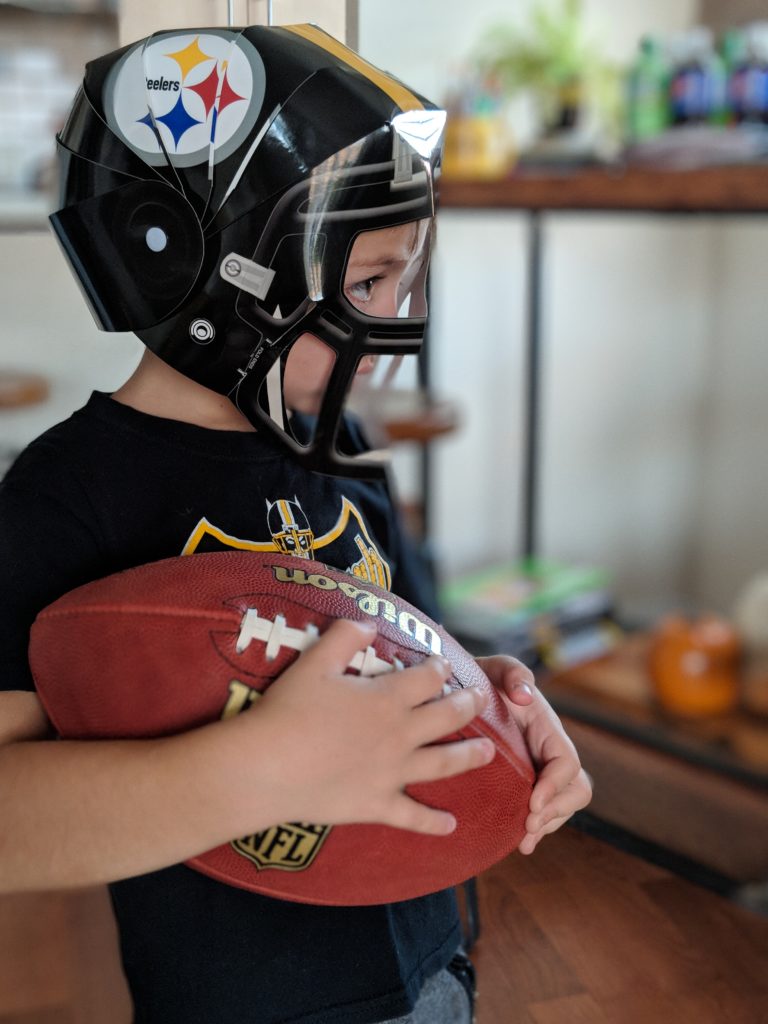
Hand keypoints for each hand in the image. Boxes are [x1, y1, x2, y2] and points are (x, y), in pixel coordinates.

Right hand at [249, 620, 495, 836]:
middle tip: (481, 698)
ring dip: (470, 756)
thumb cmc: (288, 710)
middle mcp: (400, 734)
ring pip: (444, 763)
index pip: (427, 677)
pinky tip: (452, 825)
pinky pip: (413, 816)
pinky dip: (434, 823)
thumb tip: (370, 621)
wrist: (268, 767)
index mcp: (387, 698)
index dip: (440, 668)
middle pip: (446, 716)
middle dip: (468, 704)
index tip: (447, 664)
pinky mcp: (377, 804)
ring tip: (489, 752)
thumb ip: (345, 636)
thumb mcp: (314, 661)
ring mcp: (393, 773)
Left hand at [476, 655, 592, 853]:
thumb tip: (525, 695)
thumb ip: (513, 672)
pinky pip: (541, 811)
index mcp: (547, 727)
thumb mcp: (494, 668)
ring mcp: (538, 769)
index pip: (568, 762)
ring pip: (562, 805)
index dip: (556, 785)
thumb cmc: (480, 678)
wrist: (460, 693)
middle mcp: (548, 751)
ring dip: (548, 825)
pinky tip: (519, 843)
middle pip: (576, 790)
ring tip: (524, 840)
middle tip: (529, 824)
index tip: (533, 800)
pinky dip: (536, 830)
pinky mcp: (522, 783)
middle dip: (557, 811)